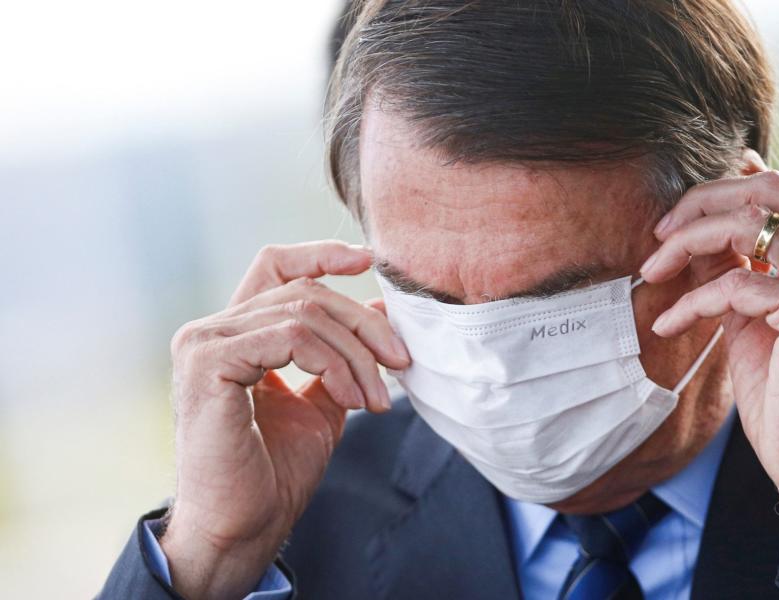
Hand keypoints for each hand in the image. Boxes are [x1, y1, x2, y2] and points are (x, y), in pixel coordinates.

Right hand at [159, 241, 409, 599]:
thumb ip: (344, 354)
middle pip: (307, 292)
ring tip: (375, 398)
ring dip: (357, 355)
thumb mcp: (323, 400)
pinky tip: (349, 398)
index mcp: (235, 334)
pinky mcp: (209, 362)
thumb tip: (381, 310)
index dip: (321, 253)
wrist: (243, 526)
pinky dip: (333, 364)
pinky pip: (291, 336)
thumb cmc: (275, 471)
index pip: (275, 266)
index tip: (368, 260)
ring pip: (305, 312)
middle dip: (365, 326)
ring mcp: (204, 342)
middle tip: (400, 364)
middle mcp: (212, 330)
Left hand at [641, 151, 778, 559]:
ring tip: (652, 271)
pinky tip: (666, 325)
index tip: (678, 210)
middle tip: (658, 234)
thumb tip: (698, 233)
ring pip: (748, 225)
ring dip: (687, 243)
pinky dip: (691, 301)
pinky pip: (735, 283)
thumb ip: (736, 271)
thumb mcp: (752, 318)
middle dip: (701, 204)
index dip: (725, 187)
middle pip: (767, 192)